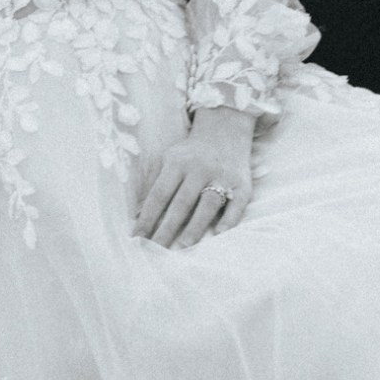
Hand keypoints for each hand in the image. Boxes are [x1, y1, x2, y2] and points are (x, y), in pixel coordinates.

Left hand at [134, 106, 254, 248]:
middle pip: (181, 203)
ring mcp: (222, 177)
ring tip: (183, 246)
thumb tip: (137, 213)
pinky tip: (219, 234)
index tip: (137, 237)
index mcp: (177, 162)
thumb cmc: (190, 152)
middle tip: (156, 250)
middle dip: (167, 228)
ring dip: (195, 226)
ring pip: (208, 204)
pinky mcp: (242, 185)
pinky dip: (229, 219)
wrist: (225, 129)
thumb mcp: (168, 159)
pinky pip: (236, 205)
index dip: (147, 216)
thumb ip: (153, 183)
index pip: (159, 194)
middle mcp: (199, 169)